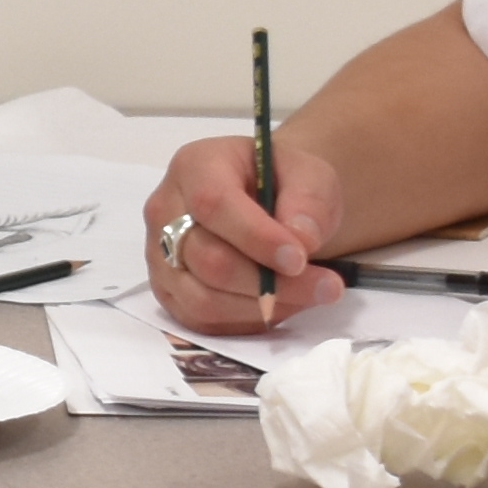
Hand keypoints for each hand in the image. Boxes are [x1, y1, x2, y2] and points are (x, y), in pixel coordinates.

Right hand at [145, 131, 342, 331]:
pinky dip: (248, 321)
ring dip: (263, 306)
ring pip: (203, 298)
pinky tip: (281, 304)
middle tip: (327, 286)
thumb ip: (309, 201)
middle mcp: (164, 211)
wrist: (268, 203)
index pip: (212, 204)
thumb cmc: (283, 185)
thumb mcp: (310, 175)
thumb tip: (301, 241)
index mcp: (195, 166)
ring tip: (310, 296)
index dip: (255, 237)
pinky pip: (203, 320)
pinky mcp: (169, 292)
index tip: (300, 259)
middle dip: (271, 283)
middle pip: (207, 259)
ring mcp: (159, 256)